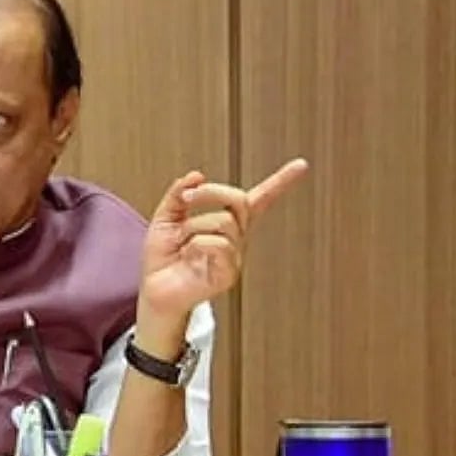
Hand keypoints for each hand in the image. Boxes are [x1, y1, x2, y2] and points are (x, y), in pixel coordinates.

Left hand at [139, 158, 308, 331]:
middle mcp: (235, 238)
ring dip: (193, 227)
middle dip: (210, 192)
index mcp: (225, 223)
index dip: (280, 182)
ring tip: (182, 245)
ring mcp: (235, 256)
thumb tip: (196, 175)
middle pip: (239, 200)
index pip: (258, 199)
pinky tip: (189, 258)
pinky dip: (195, 246)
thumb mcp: (165, 218)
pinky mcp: (229, 274)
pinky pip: (217, 244)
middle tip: (186, 199)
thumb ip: (178, 195)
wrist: (154, 290)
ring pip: (223, 222)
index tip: (301, 165)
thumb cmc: (162, 259)